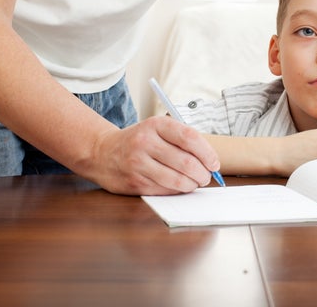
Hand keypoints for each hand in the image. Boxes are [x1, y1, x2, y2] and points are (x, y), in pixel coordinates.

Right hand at [89, 116, 220, 195]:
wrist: (102, 152)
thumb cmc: (138, 141)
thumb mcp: (157, 129)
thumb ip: (182, 140)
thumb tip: (210, 162)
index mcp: (156, 125)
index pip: (190, 138)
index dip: (207, 153)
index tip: (214, 163)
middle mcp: (145, 142)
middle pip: (186, 162)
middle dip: (202, 173)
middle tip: (206, 177)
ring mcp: (138, 163)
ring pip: (177, 180)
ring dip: (192, 185)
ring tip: (194, 183)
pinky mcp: (134, 182)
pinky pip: (164, 190)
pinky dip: (177, 191)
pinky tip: (179, 187)